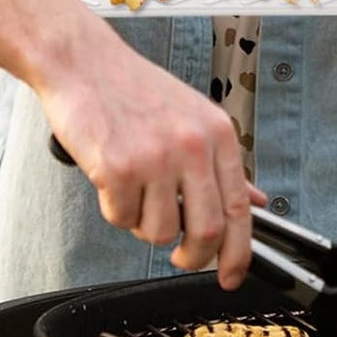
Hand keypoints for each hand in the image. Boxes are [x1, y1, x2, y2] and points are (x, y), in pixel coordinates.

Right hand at [39, 25, 261, 288]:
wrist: (83, 61)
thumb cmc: (132, 87)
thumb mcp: (191, 115)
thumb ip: (220, 161)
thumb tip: (253, 199)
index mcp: (216, 133)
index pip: (239, 209)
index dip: (239, 253)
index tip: (231, 275)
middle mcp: (191, 145)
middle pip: (206, 232)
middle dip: (192, 256)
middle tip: (181, 256)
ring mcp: (155, 157)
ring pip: (160, 232)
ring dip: (144, 223)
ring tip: (134, 187)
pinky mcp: (118, 168)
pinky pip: (121, 218)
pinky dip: (114, 208)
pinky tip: (110, 176)